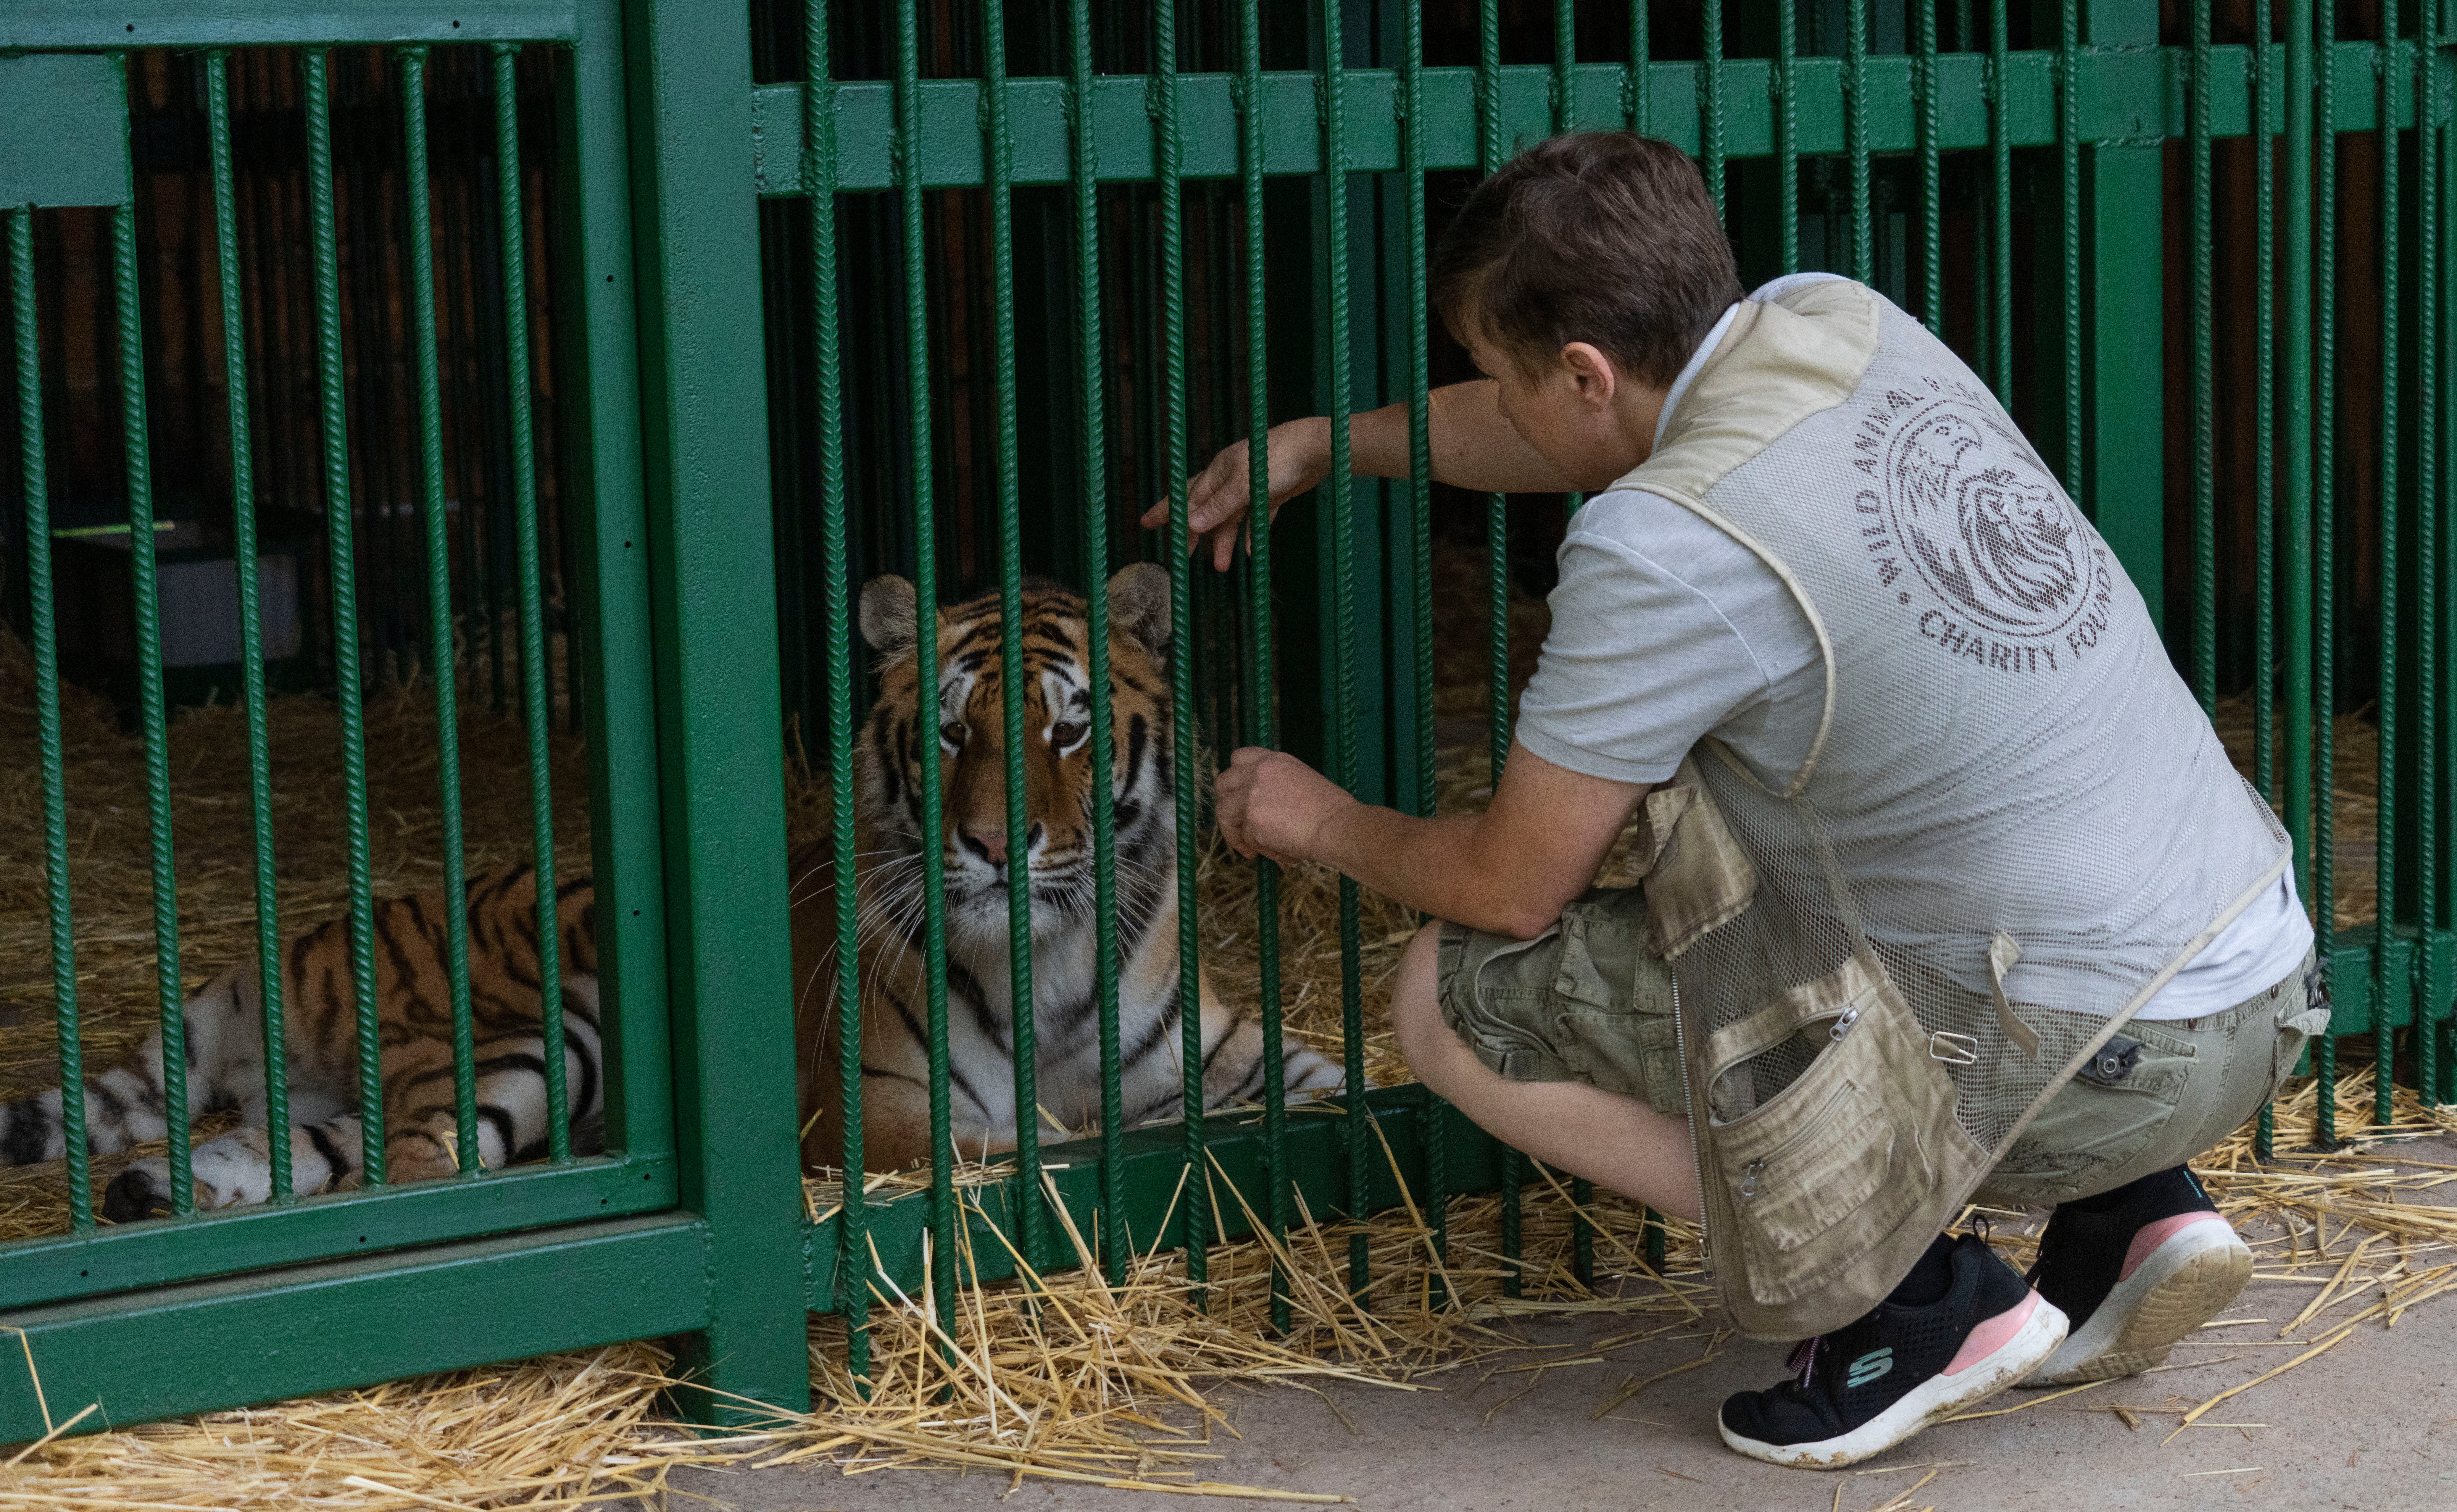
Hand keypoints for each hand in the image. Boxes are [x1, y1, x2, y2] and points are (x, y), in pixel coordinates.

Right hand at [1140, 418, 1331, 570]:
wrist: (1317, 449)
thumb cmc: (1278, 459)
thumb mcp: (1244, 485)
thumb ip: (1219, 506)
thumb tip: (1191, 524)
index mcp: (1219, 471)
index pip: (1188, 496)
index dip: (1168, 512)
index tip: (1148, 524)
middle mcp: (1232, 479)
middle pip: (1206, 509)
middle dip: (1194, 532)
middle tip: (1183, 555)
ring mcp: (1251, 487)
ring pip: (1231, 518)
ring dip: (1224, 541)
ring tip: (1221, 565)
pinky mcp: (1271, 493)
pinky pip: (1256, 518)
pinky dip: (1251, 533)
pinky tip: (1248, 550)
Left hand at [1214, 747, 1353, 865]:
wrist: (1336, 825)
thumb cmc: (1329, 809)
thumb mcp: (1300, 780)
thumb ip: (1275, 784)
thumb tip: (1260, 804)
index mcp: (1273, 760)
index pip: (1238, 757)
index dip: (1235, 779)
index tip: (1240, 796)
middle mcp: (1258, 772)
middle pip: (1222, 783)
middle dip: (1226, 805)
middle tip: (1237, 825)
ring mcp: (1251, 795)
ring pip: (1226, 814)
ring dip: (1238, 835)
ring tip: (1256, 850)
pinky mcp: (1252, 820)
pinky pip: (1247, 839)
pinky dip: (1264, 850)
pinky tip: (1285, 854)